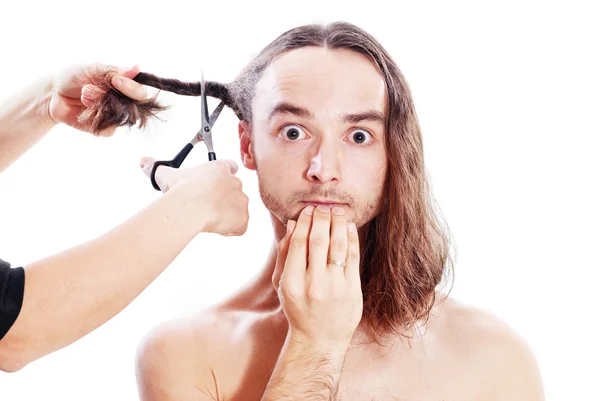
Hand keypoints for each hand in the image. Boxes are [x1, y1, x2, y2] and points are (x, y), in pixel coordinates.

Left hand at [48, 63, 147, 135]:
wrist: (53, 93)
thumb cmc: (73, 76)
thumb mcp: (93, 68)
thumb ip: (116, 71)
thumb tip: (138, 68)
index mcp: (124, 86)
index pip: (140, 93)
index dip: (131, 88)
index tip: (115, 81)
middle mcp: (123, 102)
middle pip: (134, 108)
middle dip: (107, 97)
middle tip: (87, 89)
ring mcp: (114, 117)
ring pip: (119, 119)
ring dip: (98, 106)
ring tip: (83, 96)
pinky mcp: (104, 129)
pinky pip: (108, 130)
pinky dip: (94, 119)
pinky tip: (83, 110)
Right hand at [141, 157, 248, 235]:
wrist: (189, 207)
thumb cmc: (179, 190)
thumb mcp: (166, 175)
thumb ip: (155, 167)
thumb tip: (144, 162)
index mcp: (220, 168)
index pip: (231, 167)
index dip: (223, 179)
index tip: (214, 187)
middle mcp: (235, 182)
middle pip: (234, 191)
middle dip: (223, 200)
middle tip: (206, 207)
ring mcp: (241, 200)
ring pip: (238, 210)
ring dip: (227, 216)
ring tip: (208, 219)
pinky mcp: (243, 218)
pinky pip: (240, 227)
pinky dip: (231, 231)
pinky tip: (215, 229)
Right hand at [273, 205, 362, 348]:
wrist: (320, 339)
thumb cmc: (298, 308)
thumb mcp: (282, 284)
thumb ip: (284, 254)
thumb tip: (291, 224)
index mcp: (292, 282)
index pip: (299, 243)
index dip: (304, 222)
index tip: (307, 210)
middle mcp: (313, 284)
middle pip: (318, 241)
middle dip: (321, 218)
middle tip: (323, 206)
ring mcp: (335, 288)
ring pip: (337, 246)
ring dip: (338, 224)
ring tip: (337, 211)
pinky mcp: (352, 290)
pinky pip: (352, 257)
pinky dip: (351, 238)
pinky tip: (348, 227)